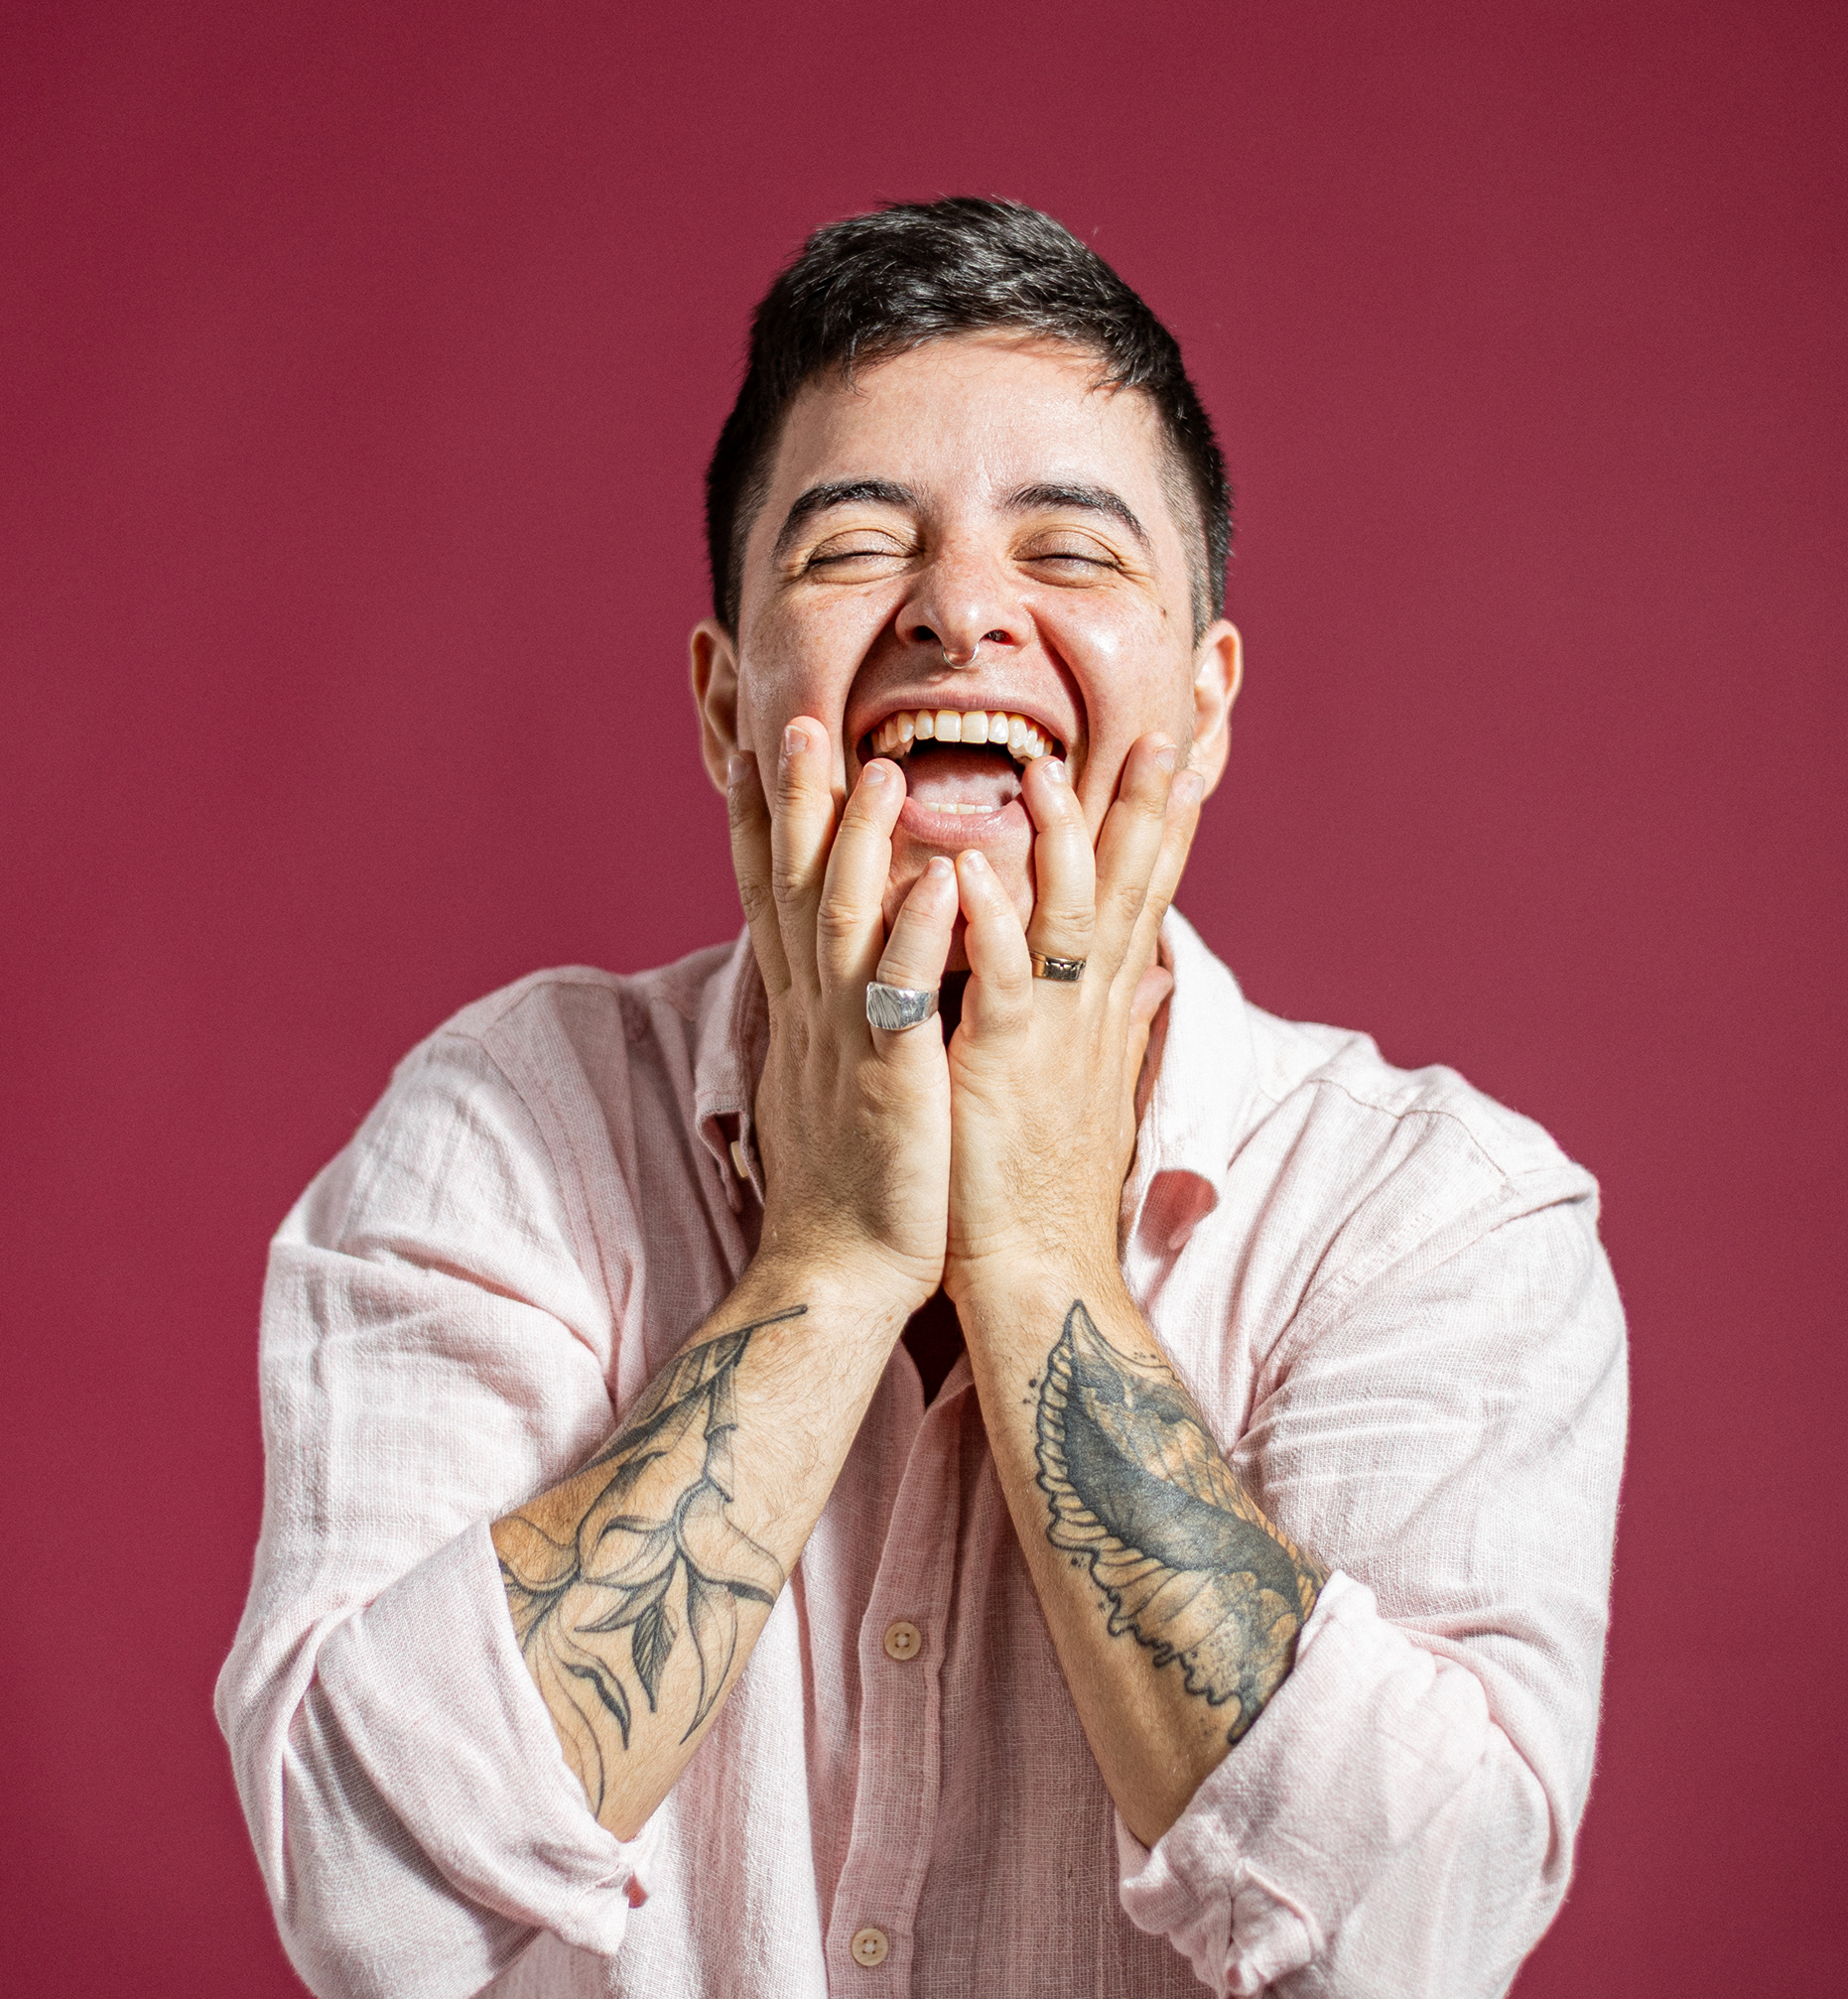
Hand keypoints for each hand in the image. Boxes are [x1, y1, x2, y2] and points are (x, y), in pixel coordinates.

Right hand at [727, 719, 956, 1312]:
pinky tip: (944, 880)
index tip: (754, 749)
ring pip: (842, 922)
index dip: (758, 821)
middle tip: (790, 719)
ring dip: (858, 842)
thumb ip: (850, 1015)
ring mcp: (847, 1045)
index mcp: (805, 1010)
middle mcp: (812, 1013)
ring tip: (874, 765)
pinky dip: (921, 936)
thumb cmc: (853, 1185)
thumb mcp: (840, 1082)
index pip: (771, 896)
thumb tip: (849, 977)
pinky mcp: (890, 1083)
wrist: (838, 1278)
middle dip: (790, 802)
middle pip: (789, 886)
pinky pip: (903, 999)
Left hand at [942, 735, 1202, 1303]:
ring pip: (1065, 918)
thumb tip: (1153, 970)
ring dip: (1059, 843)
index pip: (1141, 898)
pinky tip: (969, 872)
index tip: (1181, 763)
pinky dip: (989, 924)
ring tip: (1046, 770)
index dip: (1162, 830)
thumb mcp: (1091, 1082)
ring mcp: (1049, 1032)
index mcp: (1100, 1007)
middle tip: (1160, 735)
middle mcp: (1088, 1008)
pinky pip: (999, 980)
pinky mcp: (1003, 1063)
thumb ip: (1120, 1013)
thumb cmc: (1046, 1179)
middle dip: (1142, 812)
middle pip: (1125, 889)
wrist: (1036, 1269)